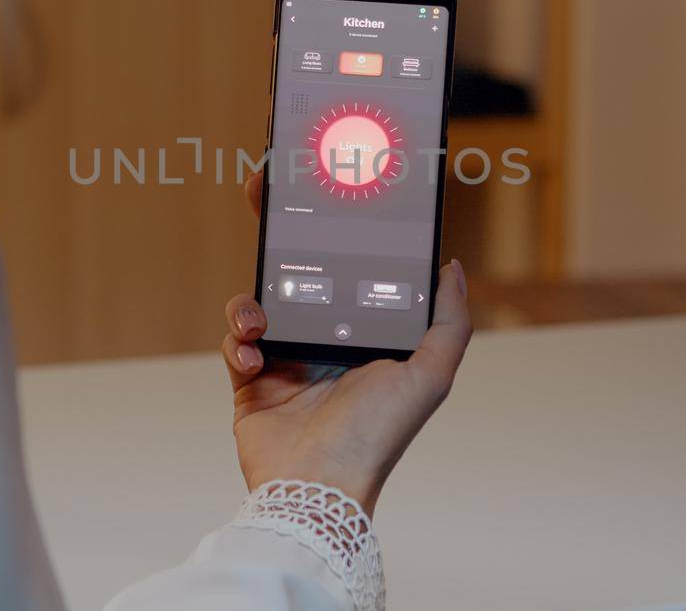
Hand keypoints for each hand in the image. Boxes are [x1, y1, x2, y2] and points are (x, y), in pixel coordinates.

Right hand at [219, 172, 471, 515]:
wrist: (317, 487)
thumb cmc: (377, 437)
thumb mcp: (430, 375)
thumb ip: (448, 322)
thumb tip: (451, 266)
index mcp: (366, 336)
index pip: (351, 274)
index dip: (337, 238)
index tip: (323, 199)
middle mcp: (326, 344)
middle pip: (299, 277)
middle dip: (281, 240)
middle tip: (264, 198)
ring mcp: (286, 361)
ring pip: (259, 303)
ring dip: (252, 301)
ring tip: (259, 319)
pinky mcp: (250, 382)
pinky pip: (234, 343)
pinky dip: (237, 342)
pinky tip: (251, 354)